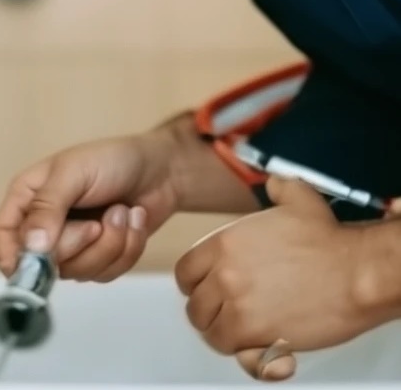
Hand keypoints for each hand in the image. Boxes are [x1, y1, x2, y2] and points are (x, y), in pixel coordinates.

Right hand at [0, 131, 179, 281]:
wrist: (161, 169)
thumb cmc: (111, 160)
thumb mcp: (73, 174)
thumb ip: (48, 208)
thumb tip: (31, 247)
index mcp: (28, 196)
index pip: (3, 235)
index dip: (12, 256)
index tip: (34, 269)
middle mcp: (45, 223)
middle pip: (44, 262)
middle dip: (80, 245)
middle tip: (98, 222)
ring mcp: (73, 243)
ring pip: (79, 272)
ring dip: (110, 245)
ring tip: (121, 213)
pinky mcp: (100, 256)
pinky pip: (106, 273)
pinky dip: (127, 249)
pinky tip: (132, 221)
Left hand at [174, 175, 372, 380]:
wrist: (357, 270)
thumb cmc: (331, 241)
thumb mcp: (297, 198)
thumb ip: (277, 188)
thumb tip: (274, 184)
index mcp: (223, 244)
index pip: (185, 273)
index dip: (195, 285)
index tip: (207, 290)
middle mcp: (225, 275)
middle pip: (195, 307)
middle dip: (210, 314)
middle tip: (229, 315)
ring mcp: (240, 308)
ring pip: (213, 334)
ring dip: (228, 337)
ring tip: (246, 333)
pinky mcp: (261, 337)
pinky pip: (240, 357)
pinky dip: (249, 358)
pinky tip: (264, 350)